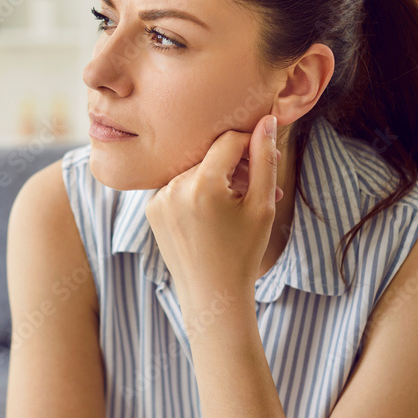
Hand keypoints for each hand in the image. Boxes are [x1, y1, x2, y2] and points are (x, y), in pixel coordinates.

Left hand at [144, 114, 282, 322]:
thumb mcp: (263, 206)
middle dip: (234, 164)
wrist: (212, 296)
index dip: (251, 145)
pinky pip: (178, 186)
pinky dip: (195, 192)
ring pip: (194, 170)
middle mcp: (173, 187)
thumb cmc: (243, 253)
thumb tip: (266, 121)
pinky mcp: (151, 209)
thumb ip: (264, 159)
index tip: (265, 160)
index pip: (228, 140)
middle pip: (209, 155)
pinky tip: (211, 216)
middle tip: (257, 186)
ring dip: (216, 179)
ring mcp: (158, 198)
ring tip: (237, 204)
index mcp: (201, 184)